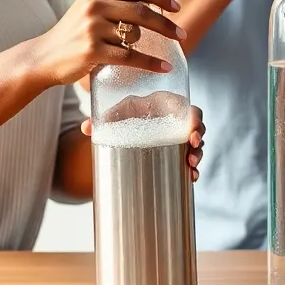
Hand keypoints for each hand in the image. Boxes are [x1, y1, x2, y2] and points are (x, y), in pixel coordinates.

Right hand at [32, 0, 185, 85]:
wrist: (44, 57)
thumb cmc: (71, 35)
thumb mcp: (87, 8)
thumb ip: (112, 2)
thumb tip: (150, 3)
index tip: (176, 7)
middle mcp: (94, 6)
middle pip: (142, 11)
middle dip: (167, 23)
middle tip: (181, 33)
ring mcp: (92, 28)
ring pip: (136, 34)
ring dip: (152, 45)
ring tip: (156, 51)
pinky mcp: (92, 50)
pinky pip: (131, 56)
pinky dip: (151, 63)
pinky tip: (163, 67)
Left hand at [81, 95, 205, 181]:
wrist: (125, 124)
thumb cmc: (125, 112)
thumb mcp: (116, 112)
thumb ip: (103, 119)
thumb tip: (86, 128)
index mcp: (168, 106)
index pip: (190, 110)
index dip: (196, 121)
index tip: (192, 134)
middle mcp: (177, 120)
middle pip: (197, 128)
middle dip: (199, 141)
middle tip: (192, 152)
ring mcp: (178, 136)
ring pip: (196, 145)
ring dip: (197, 156)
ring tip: (191, 168)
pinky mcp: (176, 150)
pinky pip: (190, 157)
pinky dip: (192, 168)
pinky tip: (191, 178)